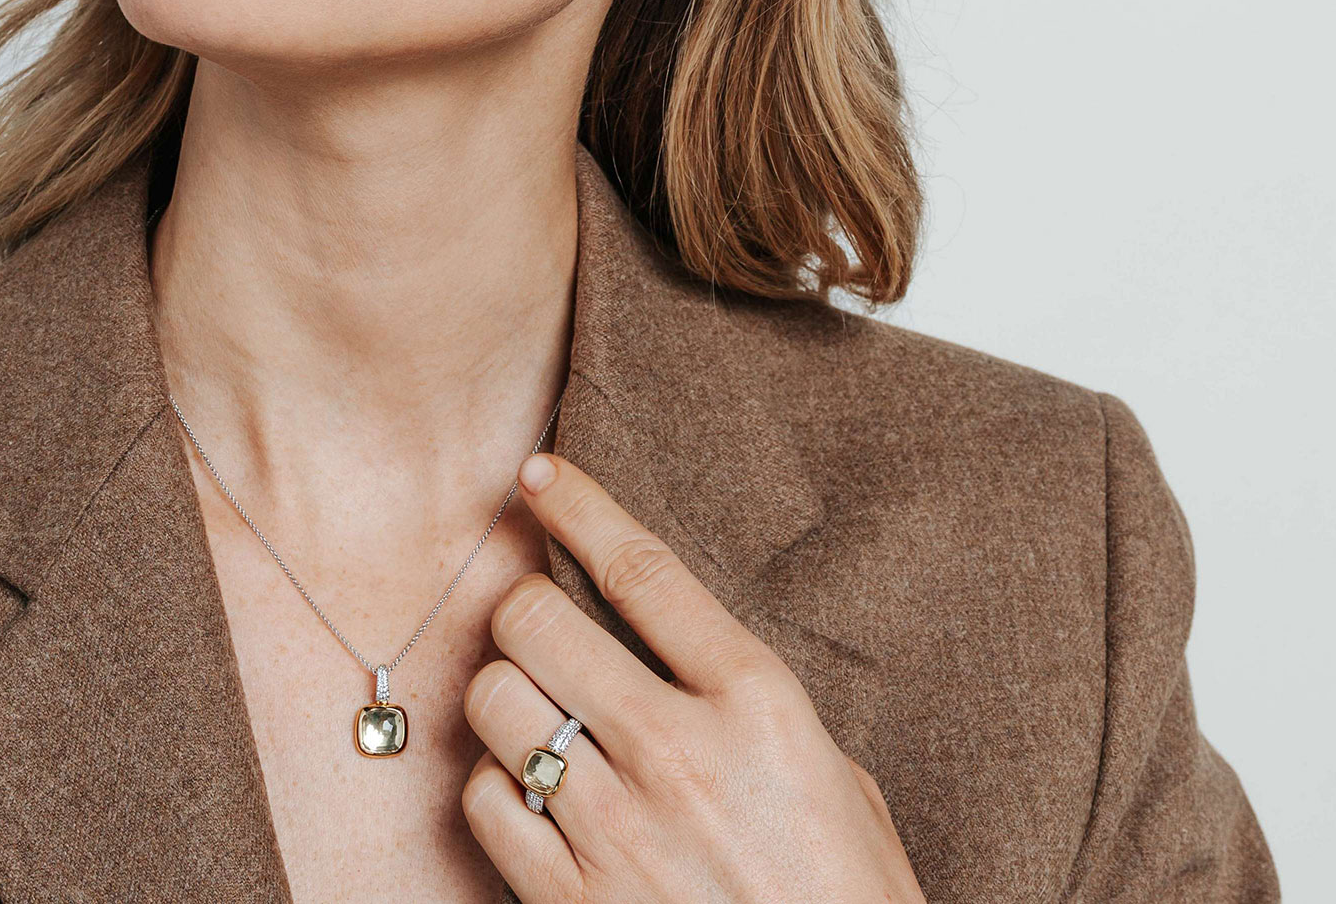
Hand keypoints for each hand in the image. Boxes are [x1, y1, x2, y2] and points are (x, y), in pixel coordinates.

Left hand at [460, 451, 926, 903]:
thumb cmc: (849, 895)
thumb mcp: (835, 773)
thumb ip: (750, 703)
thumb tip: (675, 649)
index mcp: (756, 701)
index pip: (642, 570)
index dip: (579, 505)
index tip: (539, 474)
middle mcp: (678, 752)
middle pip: (538, 622)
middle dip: (523, 609)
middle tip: (538, 626)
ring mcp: (618, 830)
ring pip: (497, 704)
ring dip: (506, 697)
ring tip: (536, 714)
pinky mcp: (570, 902)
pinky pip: (486, 805)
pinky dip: (498, 789)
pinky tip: (534, 798)